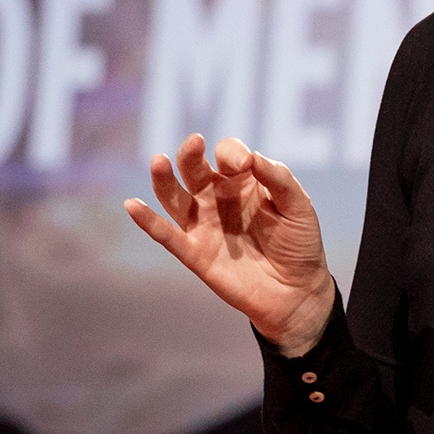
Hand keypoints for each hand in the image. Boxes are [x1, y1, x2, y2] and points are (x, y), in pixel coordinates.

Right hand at [123, 134, 334, 354]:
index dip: (232, 153)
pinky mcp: (195, 252)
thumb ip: (279, 179)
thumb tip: (252, 157)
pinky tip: (133, 205)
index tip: (245, 164)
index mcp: (242, 181)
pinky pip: (166, 235)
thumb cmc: (299, 244)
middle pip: (193, 168)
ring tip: (159, 161)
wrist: (297, 291)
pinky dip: (147, 221)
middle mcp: (217, 198)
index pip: (227, 154)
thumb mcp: (299, 206)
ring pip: (174, 196)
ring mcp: (203, 224)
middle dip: (191, 154)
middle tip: (196, 143)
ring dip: (163, 178)